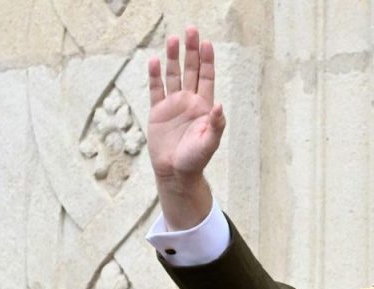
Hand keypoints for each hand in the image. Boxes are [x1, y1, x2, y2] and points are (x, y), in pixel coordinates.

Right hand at [147, 26, 225, 228]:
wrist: (175, 173)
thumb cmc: (195, 160)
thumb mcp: (209, 143)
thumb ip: (216, 125)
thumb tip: (220, 106)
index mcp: (204, 107)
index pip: (207, 78)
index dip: (207, 61)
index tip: (206, 43)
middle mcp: (189, 102)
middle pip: (191, 71)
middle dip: (191, 51)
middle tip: (191, 30)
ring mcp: (173, 105)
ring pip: (173, 76)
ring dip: (172, 58)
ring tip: (172, 40)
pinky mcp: (157, 112)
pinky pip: (156, 90)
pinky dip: (154, 76)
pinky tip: (154, 61)